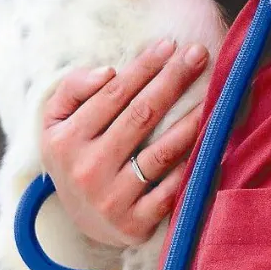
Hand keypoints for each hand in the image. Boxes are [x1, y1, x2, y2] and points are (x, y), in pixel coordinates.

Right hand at [39, 39, 209, 246]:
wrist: (81, 221)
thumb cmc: (75, 155)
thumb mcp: (55, 121)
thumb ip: (72, 88)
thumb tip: (109, 72)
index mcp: (64, 140)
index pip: (113, 94)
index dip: (144, 66)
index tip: (170, 44)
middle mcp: (86, 171)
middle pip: (141, 115)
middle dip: (173, 79)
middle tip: (199, 53)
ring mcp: (111, 200)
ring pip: (161, 152)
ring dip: (191, 120)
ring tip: (214, 94)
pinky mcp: (134, 224)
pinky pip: (170, 189)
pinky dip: (191, 163)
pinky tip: (209, 140)